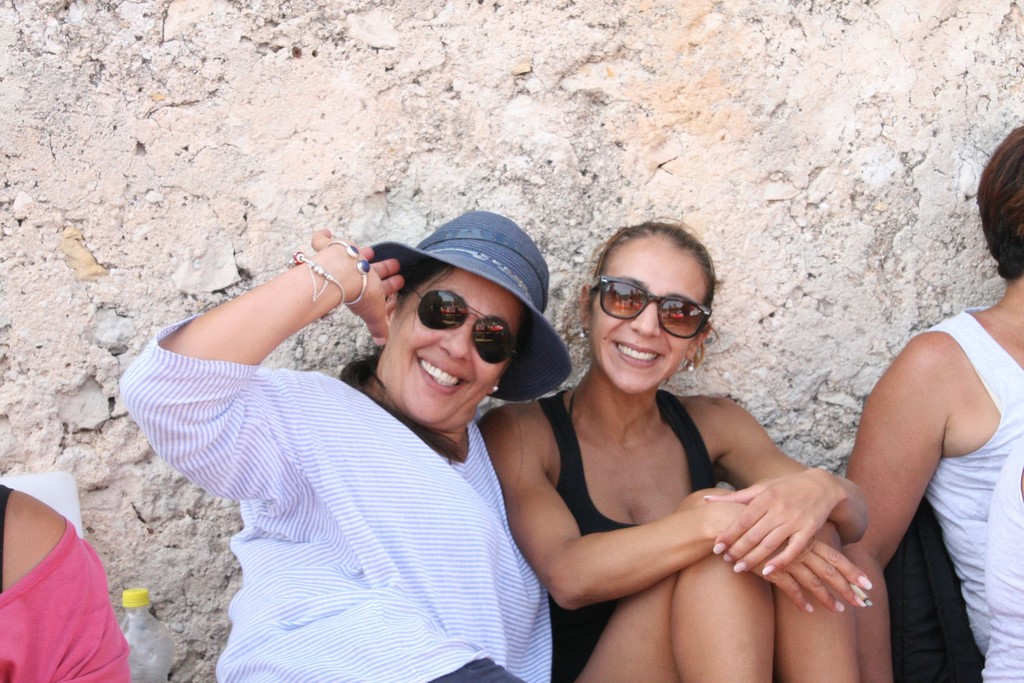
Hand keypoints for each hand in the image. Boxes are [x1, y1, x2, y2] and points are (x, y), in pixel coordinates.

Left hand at [310, 230, 403, 344]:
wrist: (343, 276)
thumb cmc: (360, 292)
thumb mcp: (373, 313)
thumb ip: (378, 327)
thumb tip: (383, 342)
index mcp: (374, 282)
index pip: (385, 285)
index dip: (392, 284)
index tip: (400, 280)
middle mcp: (363, 267)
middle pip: (375, 267)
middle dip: (386, 267)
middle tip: (395, 263)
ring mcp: (347, 256)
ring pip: (357, 253)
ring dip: (362, 252)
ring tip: (369, 250)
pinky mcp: (331, 247)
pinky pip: (324, 239)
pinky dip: (323, 235)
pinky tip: (325, 232)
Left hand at [704, 469, 837, 573]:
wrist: (821, 486)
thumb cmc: (785, 488)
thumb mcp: (761, 488)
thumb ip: (735, 497)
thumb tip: (706, 500)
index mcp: (764, 498)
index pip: (742, 520)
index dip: (728, 534)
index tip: (716, 547)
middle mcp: (778, 509)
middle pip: (753, 534)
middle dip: (738, 549)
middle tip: (725, 560)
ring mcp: (794, 521)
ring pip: (770, 543)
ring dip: (753, 558)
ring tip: (739, 568)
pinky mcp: (808, 530)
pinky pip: (794, 549)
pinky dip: (781, 561)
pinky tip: (767, 571)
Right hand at [757, 530, 873, 612]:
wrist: (734, 523)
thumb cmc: (758, 522)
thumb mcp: (781, 525)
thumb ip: (795, 535)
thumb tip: (807, 543)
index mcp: (806, 539)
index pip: (836, 557)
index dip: (852, 571)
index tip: (867, 584)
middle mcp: (802, 550)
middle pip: (831, 572)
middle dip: (848, 588)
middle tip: (862, 602)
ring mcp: (789, 560)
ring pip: (815, 583)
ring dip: (828, 598)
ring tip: (839, 610)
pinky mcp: (775, 570)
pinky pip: (792, 589)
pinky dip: (801, 601)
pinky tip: (808, 610)